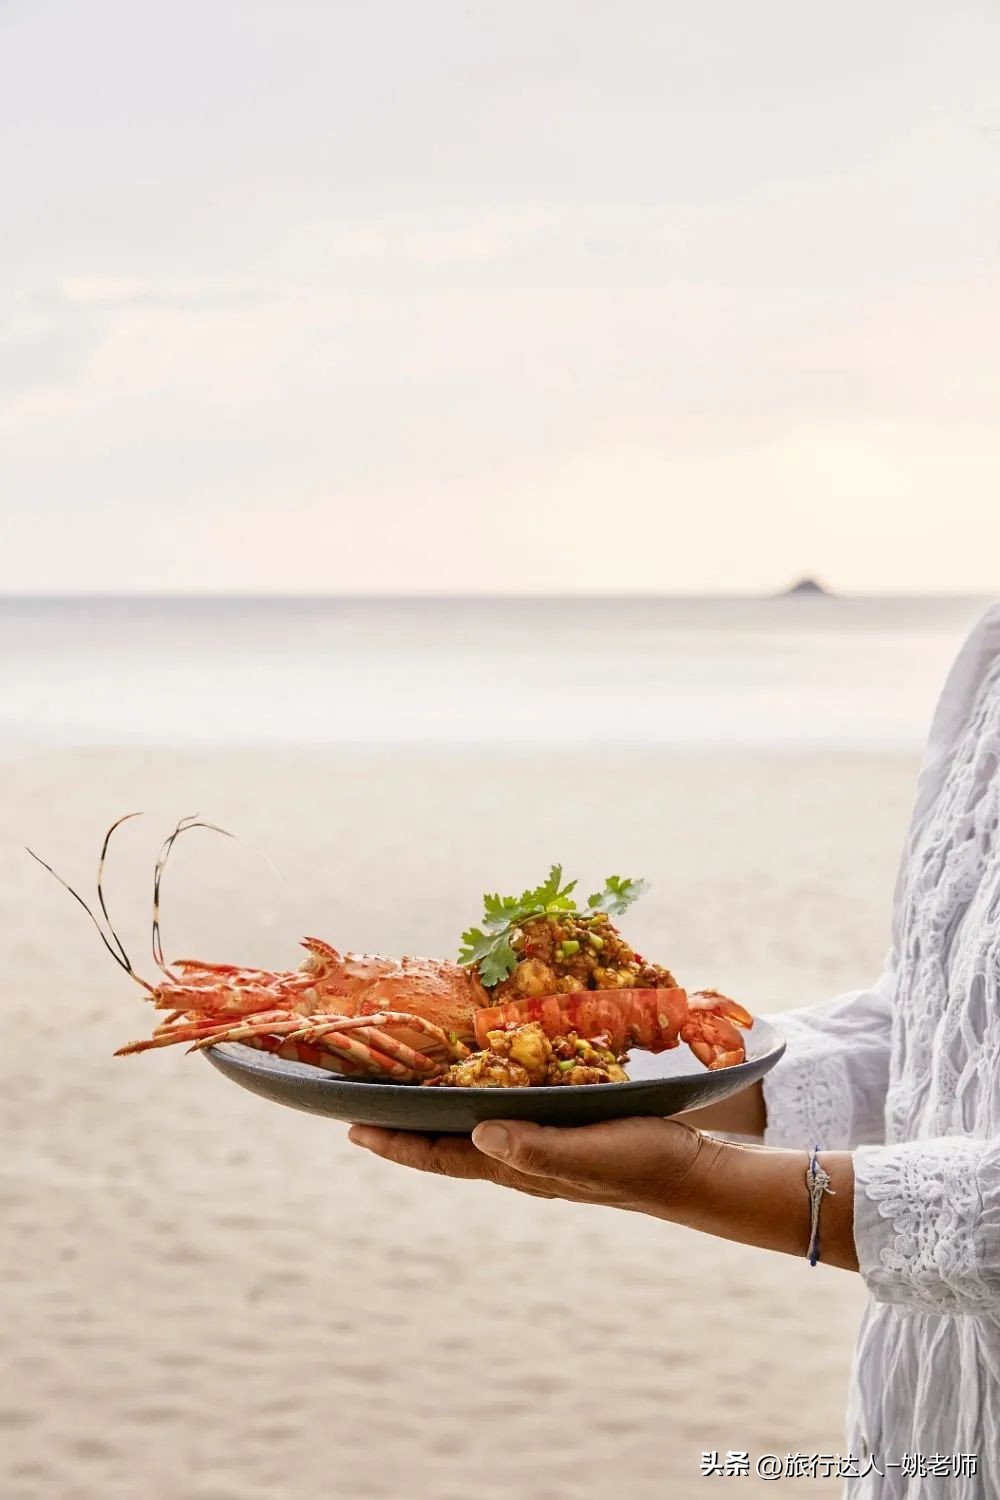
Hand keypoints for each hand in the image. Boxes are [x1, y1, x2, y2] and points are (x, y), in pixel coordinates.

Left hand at [348, 1116, 723, 1217]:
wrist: (692, 1171)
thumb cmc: (642, 1161)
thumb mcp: (592, 1154)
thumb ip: (538, 1149)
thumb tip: (479, 1136)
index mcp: (518, 1165)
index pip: (442, 1155)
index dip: (396, 1143)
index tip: (353, 1128)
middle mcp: (519, 1157)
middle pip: (445, 1144)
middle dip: (403, 1127)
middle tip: (360, 1103)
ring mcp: (538, 1145)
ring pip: (471, 1129)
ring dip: (436, 1112)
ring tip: (405, 1088)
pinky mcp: (560, 1127)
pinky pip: (505, 1112)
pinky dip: (477, 1097)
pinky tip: (478, 1078)